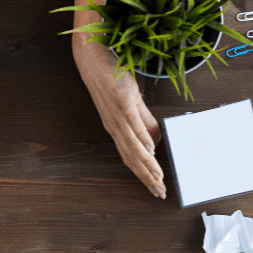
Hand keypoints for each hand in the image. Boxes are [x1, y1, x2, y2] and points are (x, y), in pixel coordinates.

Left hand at [73, 38, 165, 198]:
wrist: (92, 58)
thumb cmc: (110, 77)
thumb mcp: (129, 102)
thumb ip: (143, 120)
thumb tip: (154, 140)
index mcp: (115, 127)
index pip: (130, 156)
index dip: (142, 174)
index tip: (154, 189)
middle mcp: (114, 126)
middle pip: (132, 157)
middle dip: (146, 178)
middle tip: (160, 193)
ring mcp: (118, 115)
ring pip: (133, 146)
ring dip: (147, 165)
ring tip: (158, 179)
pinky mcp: (123, 103)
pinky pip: (134, 125)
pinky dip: (143, 140)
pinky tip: (152, 151)